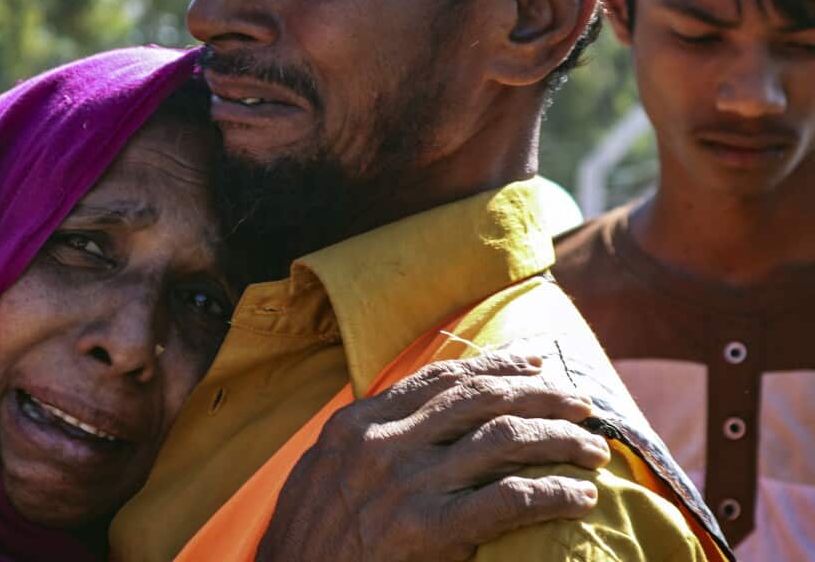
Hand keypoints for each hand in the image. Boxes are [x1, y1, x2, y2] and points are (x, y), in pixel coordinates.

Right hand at [256, 353, 607, 561]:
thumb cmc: (307, 539)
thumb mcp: (322, 470)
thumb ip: (368, 438)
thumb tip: (416, 414)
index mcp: (358, 423)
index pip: (440, 378)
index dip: (495, 365)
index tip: (535, 361)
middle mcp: (383, 443)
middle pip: (481, 399)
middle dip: (541, 393)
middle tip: (579, 401)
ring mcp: (406, 485)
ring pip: (504, 439)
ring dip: (559, 439)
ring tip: (592, 448)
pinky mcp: (427, 532)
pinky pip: (507, 500)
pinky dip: (551, 493)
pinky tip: (579, 496)